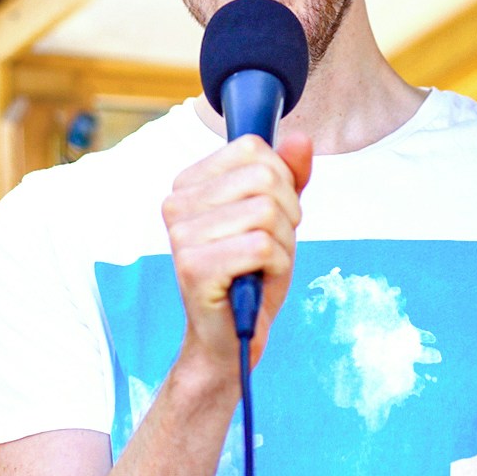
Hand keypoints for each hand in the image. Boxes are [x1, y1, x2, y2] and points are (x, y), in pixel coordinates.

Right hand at [162, 131, 312, 377]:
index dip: (280, 182)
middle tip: (268, 248)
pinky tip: (257, 281)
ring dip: (283, 245)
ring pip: (267, 212)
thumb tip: (301, 138)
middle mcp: (176, 203)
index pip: (252, 148)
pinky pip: (262, 246)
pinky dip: (277, 266)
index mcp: (189, 183)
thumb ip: (288, 176)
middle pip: (264, 178)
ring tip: (261, 266)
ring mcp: (181, 235)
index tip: (268, 218)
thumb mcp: (277, 217)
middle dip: (287, 216)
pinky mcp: (194, 266)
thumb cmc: (251, 273)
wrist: (233, 337)